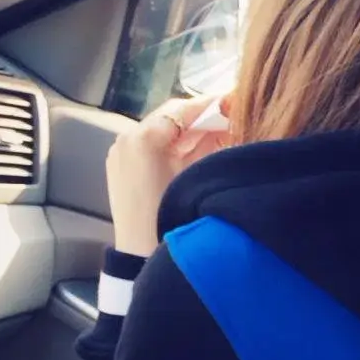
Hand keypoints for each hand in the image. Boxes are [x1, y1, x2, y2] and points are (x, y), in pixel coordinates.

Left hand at [107, 95, 230, 256]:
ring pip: (165, 134)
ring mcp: (122, 154)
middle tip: (234, 119)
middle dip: (204, 119)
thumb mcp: (197, 174)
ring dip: (193, 133)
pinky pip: (155, 148)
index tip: (237, 101)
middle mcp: (128, 139)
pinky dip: (178, 147)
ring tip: (223, 135)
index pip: (183, 110)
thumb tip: (229, 121)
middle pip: (173, 120)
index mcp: (143, 137)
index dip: (212, 105)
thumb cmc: (171, 218)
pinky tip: (201, 154)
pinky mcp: (122, 169)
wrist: (143, 258)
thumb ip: (213, 143)